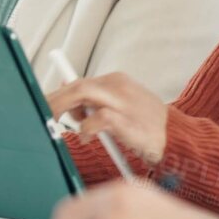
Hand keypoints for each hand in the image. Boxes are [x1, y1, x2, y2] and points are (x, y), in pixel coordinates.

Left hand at [48, 73, 169, 164]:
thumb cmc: (147, 125)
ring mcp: (122, 101)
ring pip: (82, 93)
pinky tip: (87, 137)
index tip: (44, 106)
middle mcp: (118, 86)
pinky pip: (97, 118)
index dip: (57, 94)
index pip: (79, 82)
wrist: (177, 137)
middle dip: (53, 101)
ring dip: (62, 107)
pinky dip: (86, 128)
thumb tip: (69, 97)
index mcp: (117, 81)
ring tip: (54, 124)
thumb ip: (98, 101)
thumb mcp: (123, 105)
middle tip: (41, 116)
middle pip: (76, 86)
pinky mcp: (126, 120)